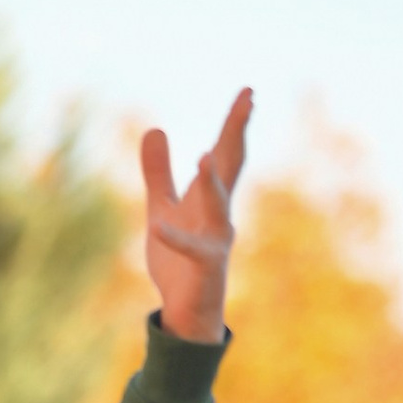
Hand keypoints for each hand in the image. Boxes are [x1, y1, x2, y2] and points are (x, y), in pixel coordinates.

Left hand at [141, 89, 251, 344]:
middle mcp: (219, 213)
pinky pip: (190, 251)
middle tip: (248, 100)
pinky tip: (156, 228)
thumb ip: (158, 172)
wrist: (187, 310)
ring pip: (217, 206)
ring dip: (211, 182)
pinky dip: (174, 239)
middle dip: (237, 134)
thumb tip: (154, 129)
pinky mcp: (204, 267)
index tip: (248, 92)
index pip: (226, 152)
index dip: (235, 123)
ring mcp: (215, 239)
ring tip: (205, 155)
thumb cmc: (179, 260)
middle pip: (231, 166)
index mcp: (210, 197)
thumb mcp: (162, 207)